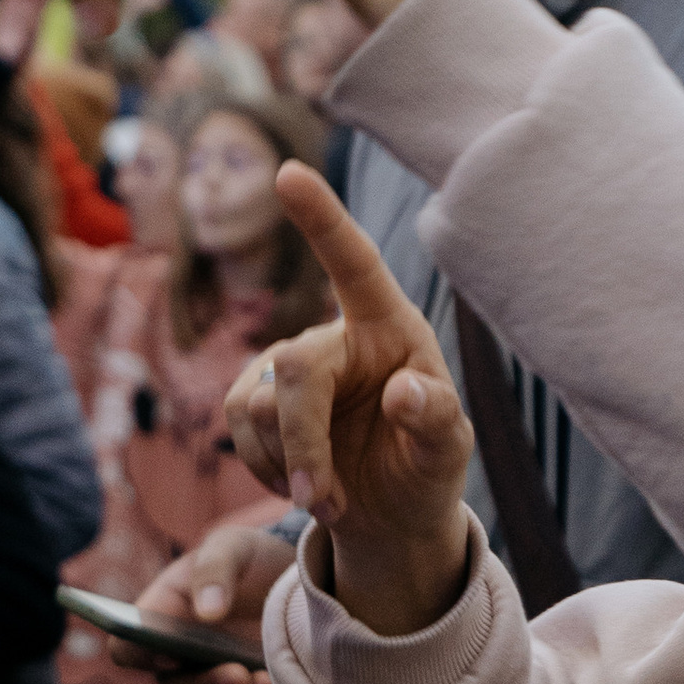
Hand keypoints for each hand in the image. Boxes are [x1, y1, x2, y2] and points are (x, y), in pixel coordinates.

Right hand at [132, 521, 292, 683]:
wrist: (288, 575)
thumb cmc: (248, 556)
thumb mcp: (233, 545)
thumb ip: (215, 568)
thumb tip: (208, 612)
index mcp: (159, 615)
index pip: (126, 647)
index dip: (138, 655)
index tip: (169, 653)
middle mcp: (175, 652)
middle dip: (203, 683)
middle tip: (237, 674)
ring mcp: (205, 676)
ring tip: (264, 682)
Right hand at [222, 167, 475, 638]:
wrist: (390, 511)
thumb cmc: (425, 465)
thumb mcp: (447, 451)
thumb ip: (435, 418)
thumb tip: (402, 392)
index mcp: (390, 327)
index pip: (355, 264)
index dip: (322, 218)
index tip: (290, 173)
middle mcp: (335, 335)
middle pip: (293, 370)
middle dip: (304, 443)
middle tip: (326, 506)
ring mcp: (286, 364)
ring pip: (257, 405)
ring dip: (289, 466)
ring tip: (329, 501)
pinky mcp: (253, 397)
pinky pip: (236, 427)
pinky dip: (265, 469)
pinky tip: (298, 485)